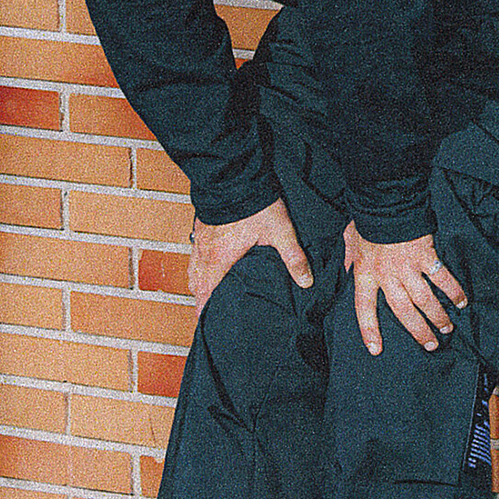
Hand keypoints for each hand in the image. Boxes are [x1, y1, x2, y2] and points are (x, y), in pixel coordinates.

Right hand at [188, 197, 312, 314]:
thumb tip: (305, 281)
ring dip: (198, 284)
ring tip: (205, 296)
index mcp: (220, 260)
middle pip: (196, 285)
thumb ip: (293, 258)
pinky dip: (197, 266)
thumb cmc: (254, 204)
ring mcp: (200, 240)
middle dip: (201, 301)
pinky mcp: (200, 228)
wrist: (234, 174)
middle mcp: (205, 253)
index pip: (207, 293)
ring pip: (193, 270)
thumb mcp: (280, 232)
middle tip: (207, 316)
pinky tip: (206, 266)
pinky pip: (194, 254)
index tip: (205, 324)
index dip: (205, 311)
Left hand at [343, 223, 466, 354]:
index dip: (369, 330)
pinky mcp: (426, 257)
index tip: (375, 349)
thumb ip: (349, 258)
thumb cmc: (367, 219)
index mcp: (366, 274)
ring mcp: (408, 268)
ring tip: (446, 329)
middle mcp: (387, 276)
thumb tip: (346, 269)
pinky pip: (442, 279)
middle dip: (418, 332)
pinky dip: (454, 291)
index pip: (364, 308)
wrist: (386, 201)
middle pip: (403, 312)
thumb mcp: (350, 239)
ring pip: (425, 301)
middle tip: (430, 345)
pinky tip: (461, 301)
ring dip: (438, 317)